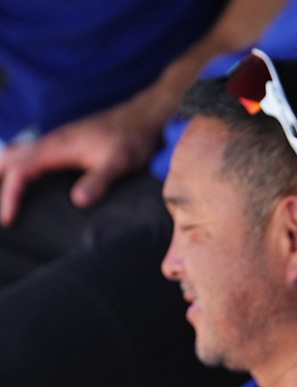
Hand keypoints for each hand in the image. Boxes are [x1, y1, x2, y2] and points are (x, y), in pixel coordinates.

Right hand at [0, 101, 163, 226]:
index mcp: (58, 146)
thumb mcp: (120, 162)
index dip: (10, 195)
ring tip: (2, 195)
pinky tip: (23, 178)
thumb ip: (99, 180)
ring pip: (15, 153)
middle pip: (8, 159)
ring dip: (4, 171)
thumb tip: (78, 201)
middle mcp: (51, 141)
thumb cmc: (132, 139)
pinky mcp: (63, 141)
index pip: (21, 171)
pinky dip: (17, 165)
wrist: (143, 117)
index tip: (9, 219)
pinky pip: (29, 152)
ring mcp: (56, 139)